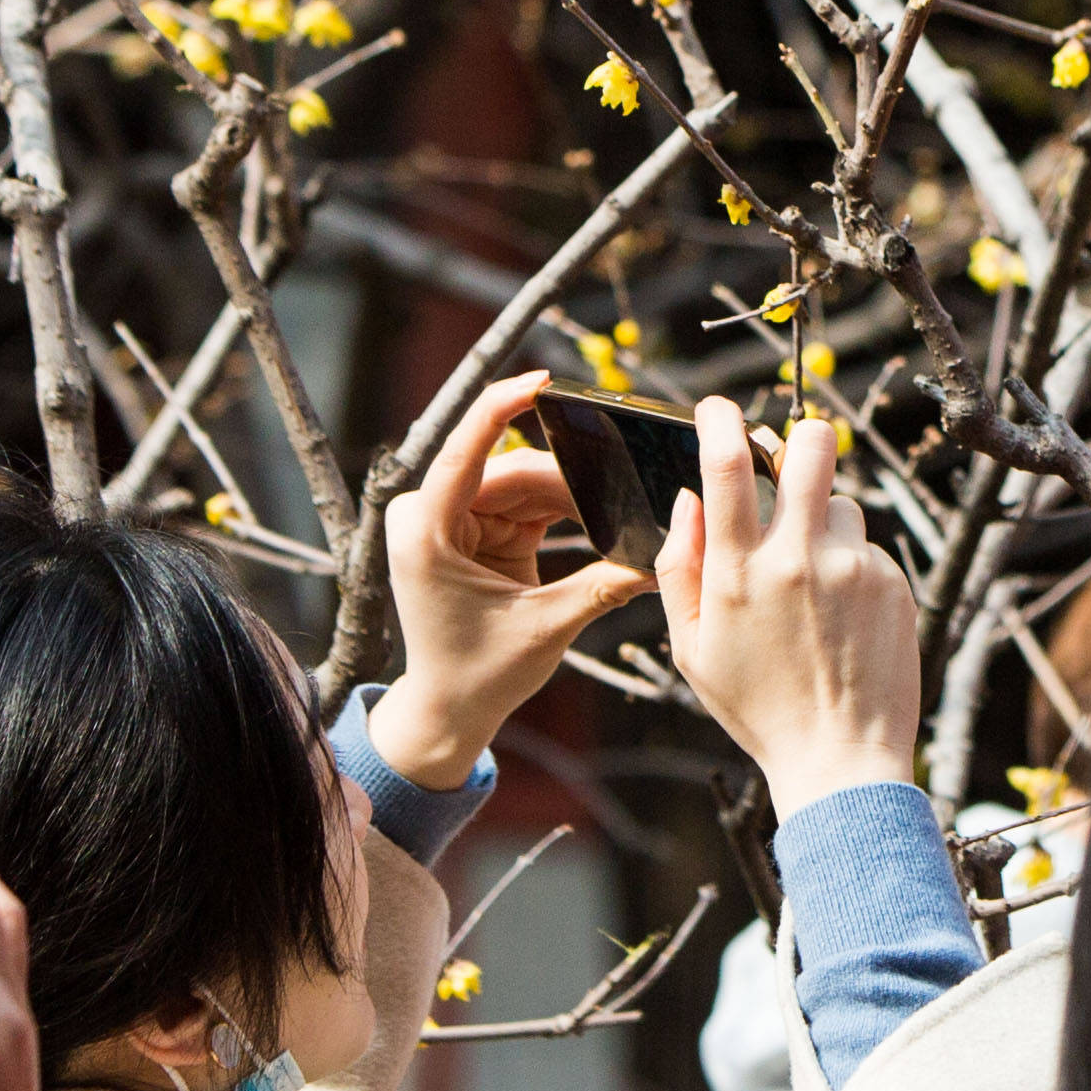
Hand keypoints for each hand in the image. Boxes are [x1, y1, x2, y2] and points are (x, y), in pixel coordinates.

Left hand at [371, 375, 655, 791]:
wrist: (448, 710)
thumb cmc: (479, 675)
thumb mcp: (546, 628)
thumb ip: (602, 585)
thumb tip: (663, 557)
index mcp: (427, 534)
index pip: (465, 451)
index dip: (503, 408)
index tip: (543, 381)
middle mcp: (427, 516)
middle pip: (510, 472)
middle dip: (570, 481)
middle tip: (627, 489)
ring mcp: (446, 520)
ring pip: (522, 484)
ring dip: (570, 498)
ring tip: (617, 514)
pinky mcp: (470, 529)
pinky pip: (522, 503)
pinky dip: (560, 511)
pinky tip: (597, 518)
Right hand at [662, 399, 922, 818]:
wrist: (841, 759)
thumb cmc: (758, 707)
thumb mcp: (693, 647)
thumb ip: (680, 567)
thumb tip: (689, 498)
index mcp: (739, 573)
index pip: (728, 464)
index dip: (720, 417)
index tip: (717, 407)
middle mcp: (799, 558)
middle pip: (812, 445)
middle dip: (800, 436)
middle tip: (791, 456)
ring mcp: (852, 568)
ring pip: (839, 501)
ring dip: (822, 521)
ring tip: (812, 583)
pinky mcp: (892, 582)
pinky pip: (866, 548)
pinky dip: (850, 567)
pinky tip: (842, 618)